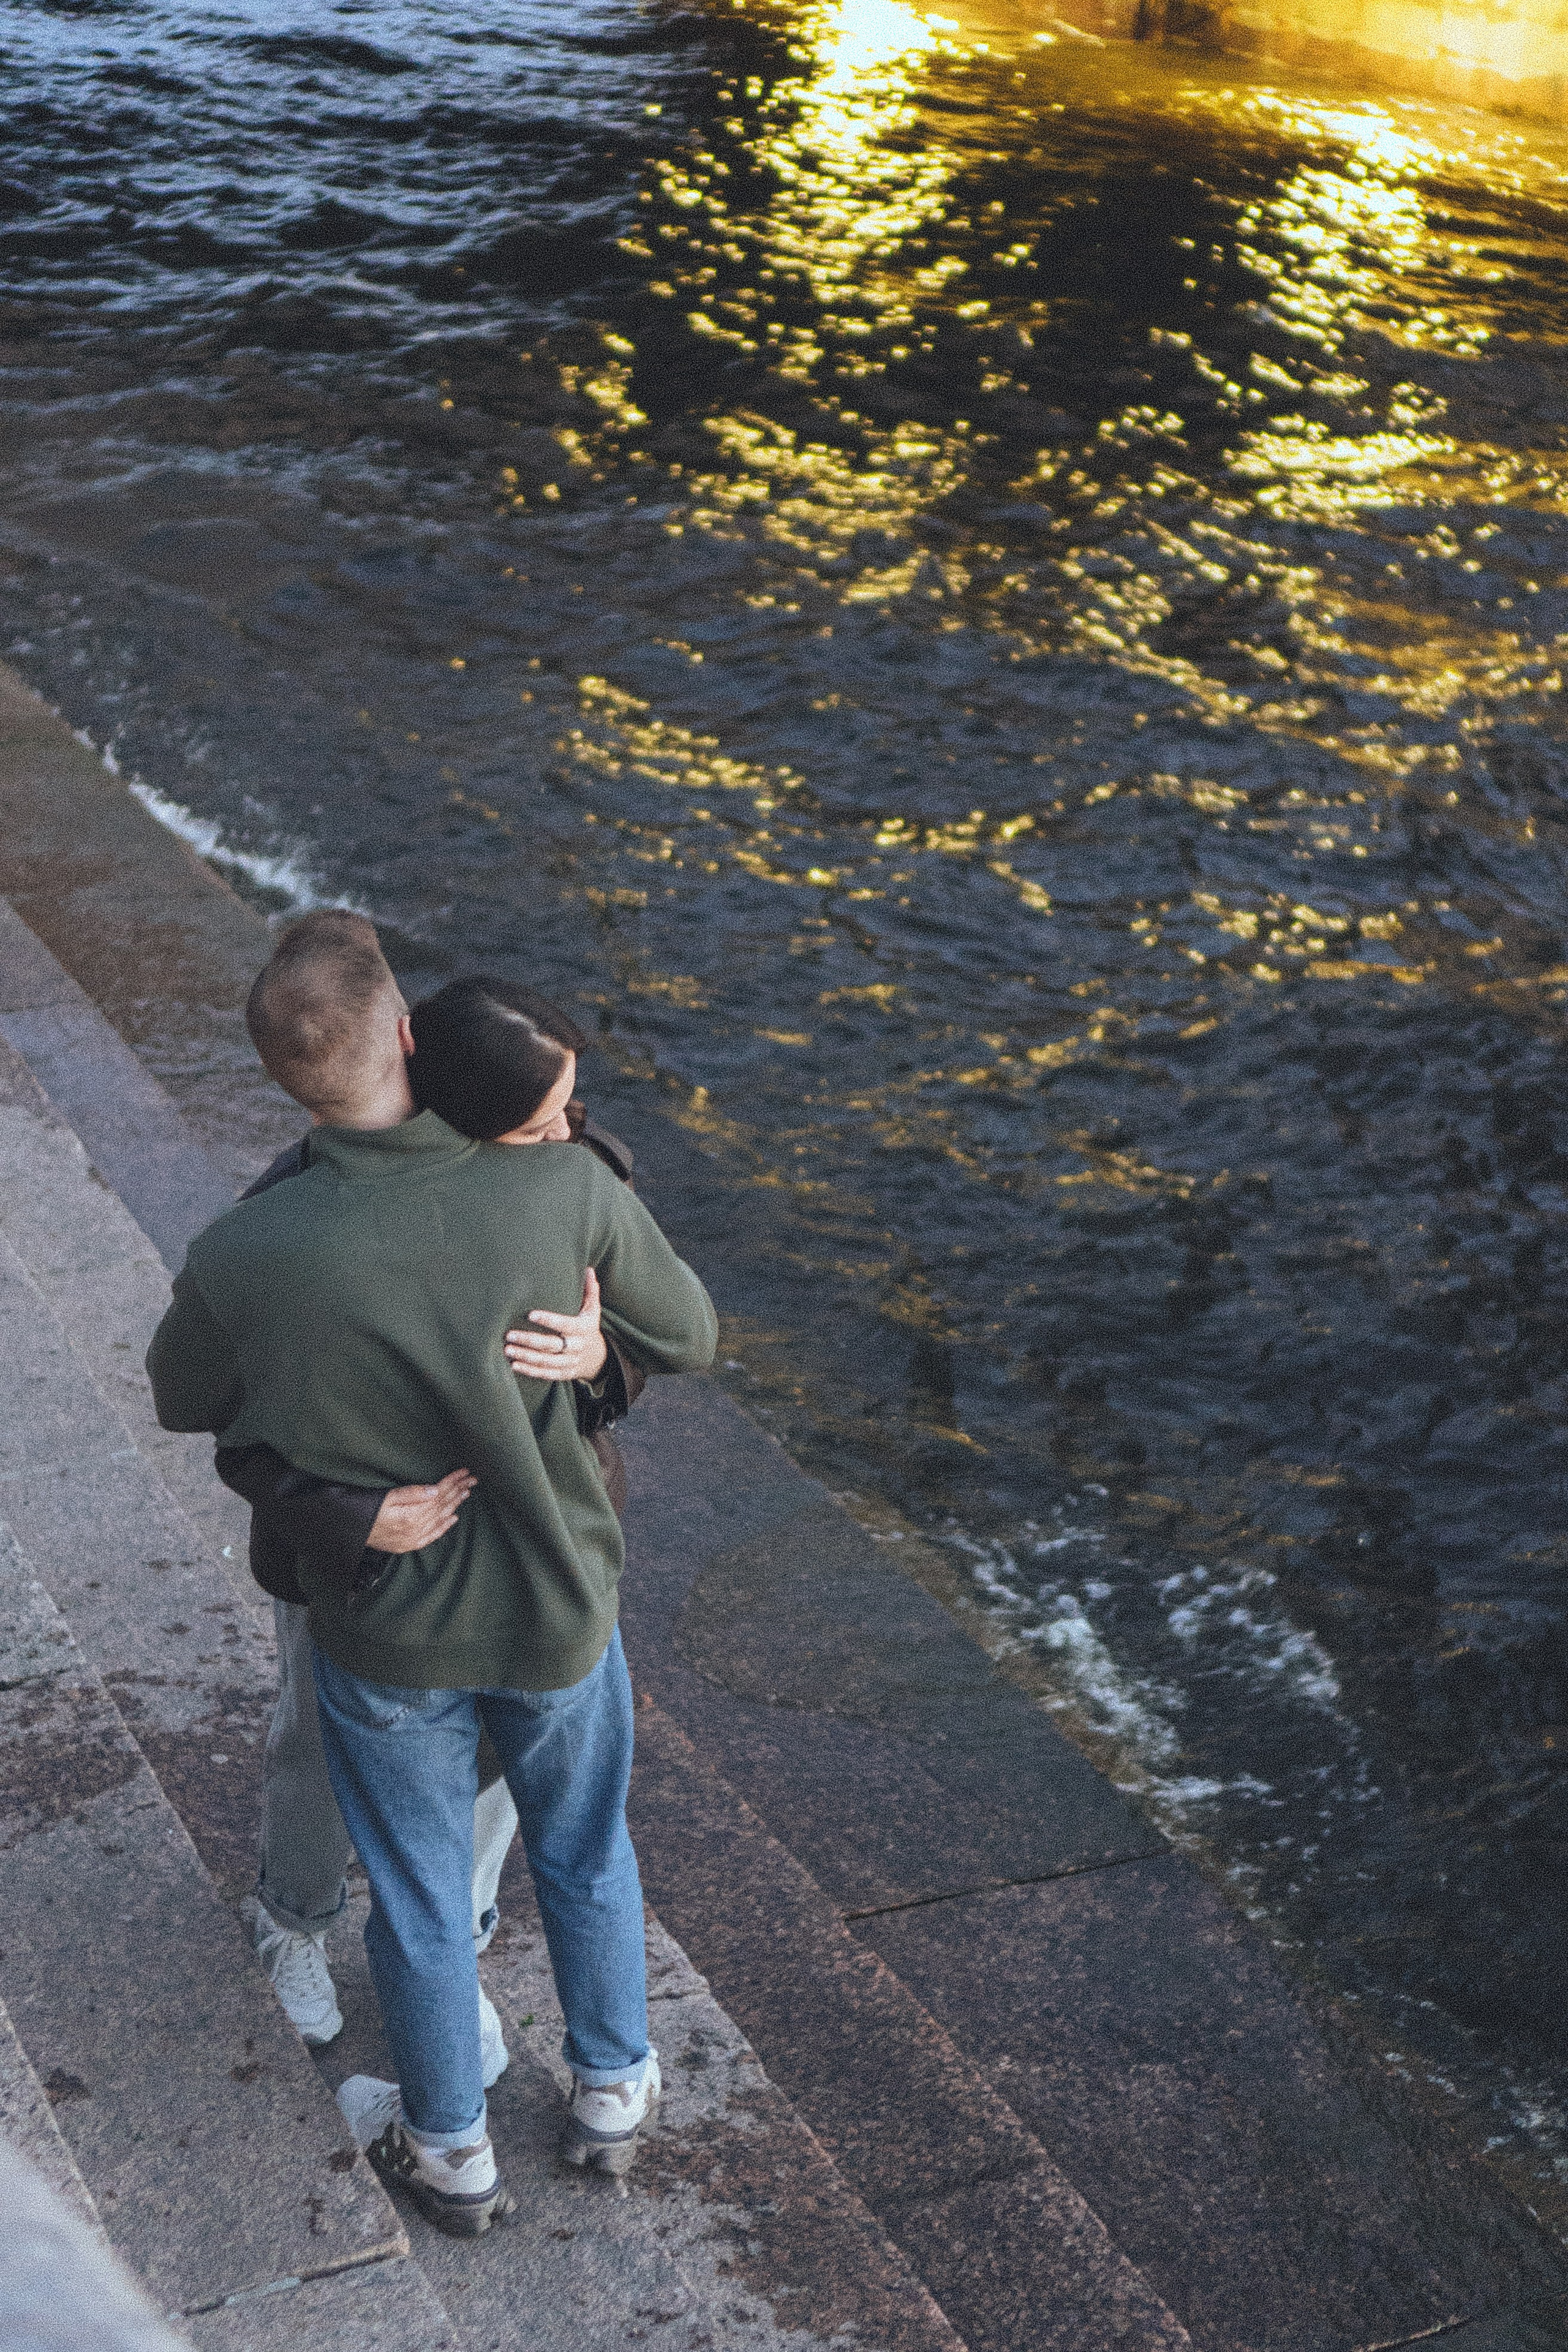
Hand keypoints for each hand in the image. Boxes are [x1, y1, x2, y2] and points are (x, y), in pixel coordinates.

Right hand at [365, 1468, 475, 1553]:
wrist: (351, 1536)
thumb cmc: (365, 1512)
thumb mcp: (385, 1497)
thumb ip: (411, 1493)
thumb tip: (435, 1489)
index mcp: (411, 1514)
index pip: (438, 1494)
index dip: (452, 1481)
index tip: (464, 1472)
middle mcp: (416, 1528)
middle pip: (442, 1505)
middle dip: (458, 1490)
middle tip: (472, 1479)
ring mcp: (414, 1538)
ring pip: (440, 1518)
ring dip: (455, 1504)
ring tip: (467, 1492)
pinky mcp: (410, 1544)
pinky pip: (433, 1535)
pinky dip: (445, 1526)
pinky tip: (454, 1518)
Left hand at [505, 1267, 608, 1383]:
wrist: (597, 1357)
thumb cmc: (588, 1327)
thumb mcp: (593, 1310)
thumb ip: (590, 1290)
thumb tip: (588, 1269)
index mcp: (583, 1329)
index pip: (565, 1324)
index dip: (549, 1320)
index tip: (530, 1314)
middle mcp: (577, 1347)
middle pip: (552, 1345)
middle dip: (529, 1340)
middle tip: (509, 1334)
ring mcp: (570, 1362)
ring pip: (547, 1361)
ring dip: (526, 1357)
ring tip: (508, 1349)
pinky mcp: (564, 1374)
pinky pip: (546, 1374)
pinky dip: (530, 1371)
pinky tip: (514, 1365)